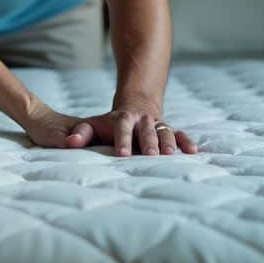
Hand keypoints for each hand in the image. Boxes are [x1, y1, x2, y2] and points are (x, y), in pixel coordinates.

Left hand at [21, 98, 196, 155]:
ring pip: (164, 131)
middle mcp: (142, 120)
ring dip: (169, 142)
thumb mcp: (93, 124)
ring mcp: (157, 124)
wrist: (135, 106)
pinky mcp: (169, 129)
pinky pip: (180, 134)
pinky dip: (186, 141)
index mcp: (123, 119)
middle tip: (152, 156)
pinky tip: (194, 152)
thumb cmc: (110, 124)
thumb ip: (81, 133)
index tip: (122, 155)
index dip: (122, 141)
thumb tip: (69, 143)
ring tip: (171, 155)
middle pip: (146, 129)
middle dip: (149, 142)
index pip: (122, 128)